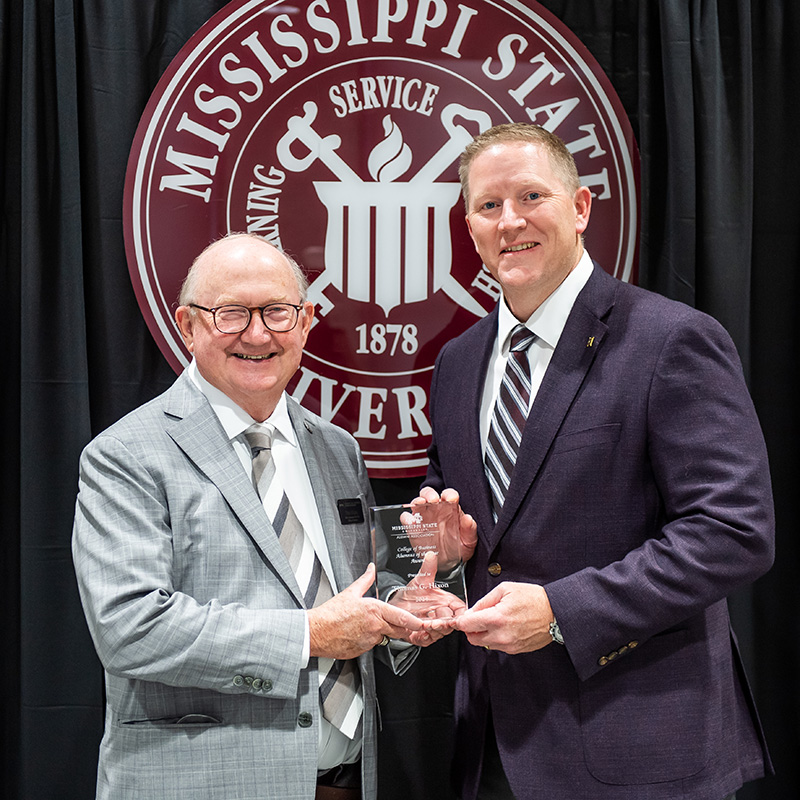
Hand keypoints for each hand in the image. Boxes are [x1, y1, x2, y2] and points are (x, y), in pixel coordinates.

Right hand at [308, 563, 422, 658]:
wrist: (316, 631)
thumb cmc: (331, 613)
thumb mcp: (350, 592)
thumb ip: (365, 580)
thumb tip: (371, 569)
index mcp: (374, 610)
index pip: (401, 617)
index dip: (414, 621)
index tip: (422, 622)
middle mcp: (375, 626)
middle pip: (399, 630)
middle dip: (403, 629)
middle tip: (404, 625)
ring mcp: (369, 640)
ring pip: (384, 637)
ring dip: (382, 633)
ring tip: (367, 625)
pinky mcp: (363, 651)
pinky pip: (371, 645)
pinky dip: (369, 640)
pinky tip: (358, 633)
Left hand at [388, 551, 466, 646]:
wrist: (395, 605)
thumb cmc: (412, 594)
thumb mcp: (420, 580)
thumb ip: (428, 569)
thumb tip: (431, 555)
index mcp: (446, 603)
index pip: (459, 609)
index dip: (460, 613)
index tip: (458, 614)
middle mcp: (441, 616)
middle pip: (451, 623)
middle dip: (446, 623)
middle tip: (441, 621)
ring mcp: (433, 627)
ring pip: (440, 632)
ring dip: (436, 629)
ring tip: (430, 624)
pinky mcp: (422, 636)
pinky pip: (427, 639)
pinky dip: (425, 636)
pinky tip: (422, 631)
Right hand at [411, 486, 477, 565]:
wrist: (449, 564)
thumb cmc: (459, 548)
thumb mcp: (469, 540)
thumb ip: (470, 529)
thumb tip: (468, 519)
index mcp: (451, 509)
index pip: (449, 495)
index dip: (449, 494)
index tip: (451, 498)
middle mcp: (436, 511)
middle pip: (429, 494)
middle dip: (429, 494)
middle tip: (433, 499)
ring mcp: (423, 519)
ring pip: (416, 503)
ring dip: (417, 502)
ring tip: (420, 505)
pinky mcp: (414, 529)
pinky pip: (407, 519)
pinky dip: (406, 518)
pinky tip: (411, 522)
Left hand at [454, 582, 553, 653]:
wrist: (556, 613)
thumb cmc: (534, 599)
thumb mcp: (505, 589)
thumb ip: (485, 601)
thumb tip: (472, 611)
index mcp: (496, 618)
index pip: (466, 625)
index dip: (459, 621)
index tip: (457, 619)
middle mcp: (501, 636)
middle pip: (472, 638)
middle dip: (471, 629)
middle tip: (477, 618)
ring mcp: (509, 646)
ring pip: (484, 644)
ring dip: (484, 634)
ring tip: (496, 620)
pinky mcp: (516, 650)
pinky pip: (498, 647)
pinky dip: (496, 638)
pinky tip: (505, 626)